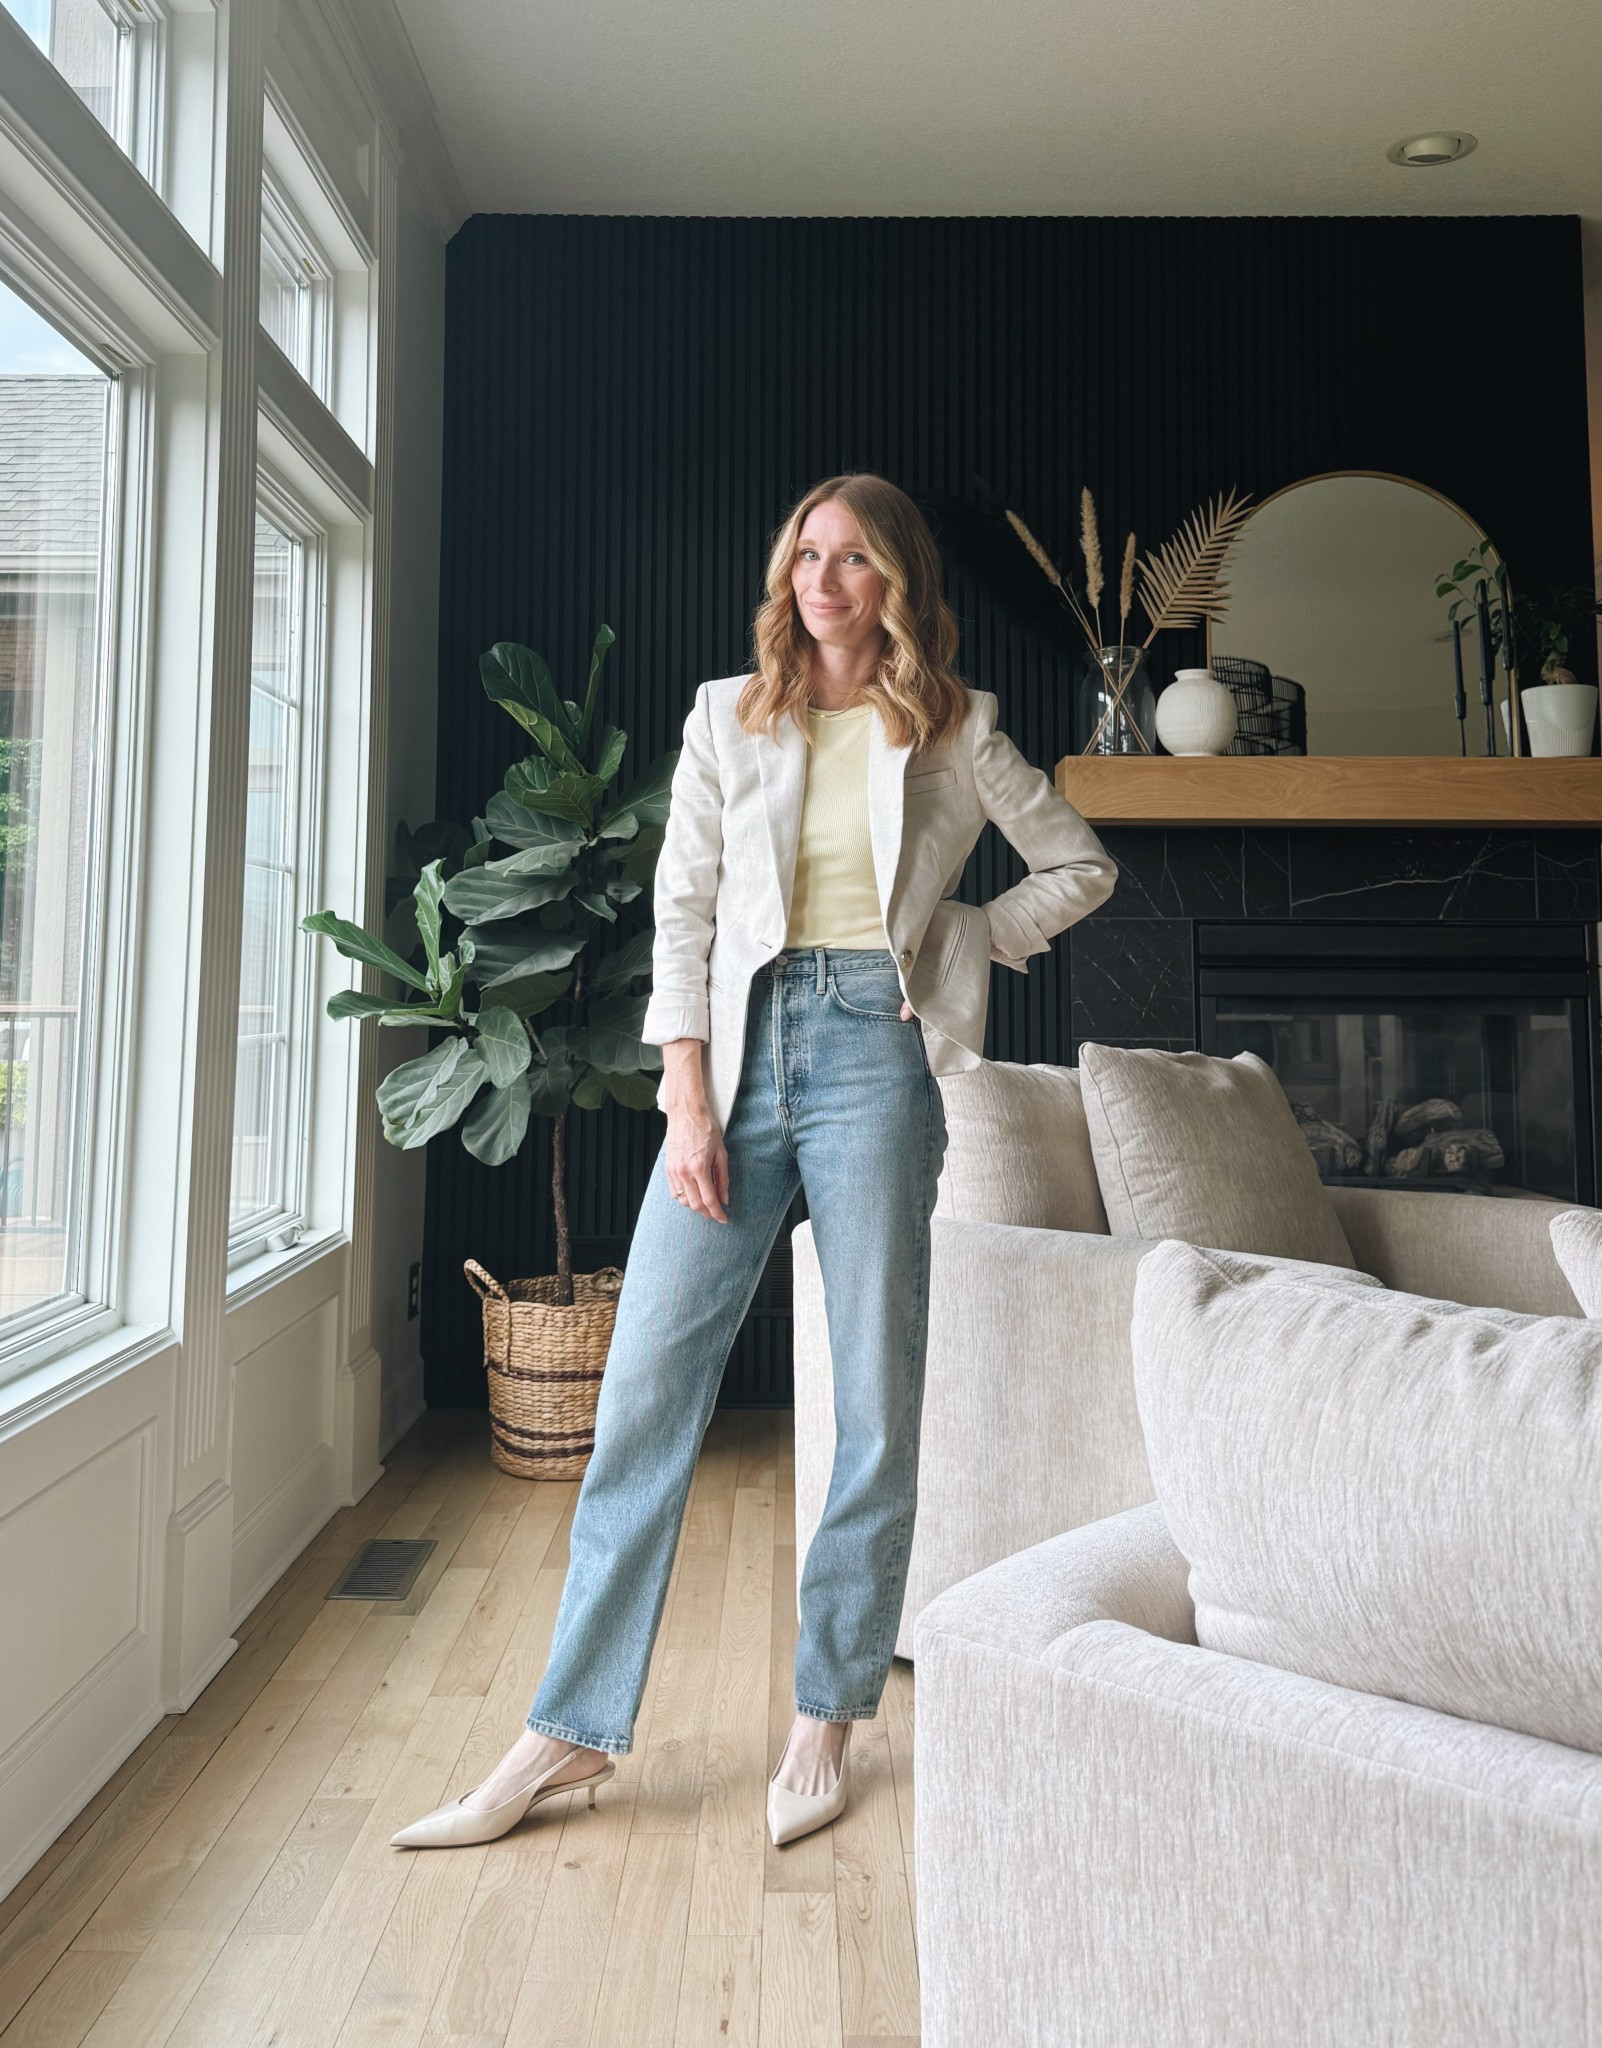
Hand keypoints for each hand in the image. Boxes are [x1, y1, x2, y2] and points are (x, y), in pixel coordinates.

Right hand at [663, 1103, 729, 1222]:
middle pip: (695, 1204)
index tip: (724, 1219)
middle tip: (716, 1214)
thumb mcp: (721, 1153)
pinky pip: (674, 1192)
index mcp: (699, 1168)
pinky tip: (693, 1195)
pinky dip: (684, 1198)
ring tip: (706, 1204)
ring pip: (683, 1200)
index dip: (717, 1213)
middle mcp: (684, 1172)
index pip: (709, 1200)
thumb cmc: (706, 1130)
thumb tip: (724, 1199)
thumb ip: (723, 1178)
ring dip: (695, 1207)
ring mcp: (673, 1171)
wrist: (686, 1114)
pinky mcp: (667, 1169)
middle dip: (707, 1213)